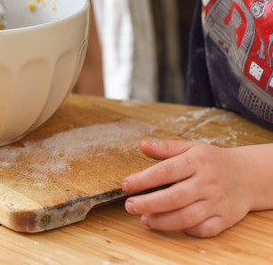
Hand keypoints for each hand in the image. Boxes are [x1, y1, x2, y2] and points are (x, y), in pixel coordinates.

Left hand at [122, 140, 257, 236]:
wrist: (248, 175)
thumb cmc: (212, 161)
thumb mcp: (191, 148)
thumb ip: (166, 148)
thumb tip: (142, 145)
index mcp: (197, 162)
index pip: (165, 171)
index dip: (142, 180)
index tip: (125, 185)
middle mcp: (207, 183)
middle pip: (174, 197)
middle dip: (148, 204)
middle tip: (130, 206)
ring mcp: (217, 202)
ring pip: (187, 217)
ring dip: (163, 221)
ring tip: (145, 220)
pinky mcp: (225, 218)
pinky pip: (204, 229)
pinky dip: (187, 230)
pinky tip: (172, 225)